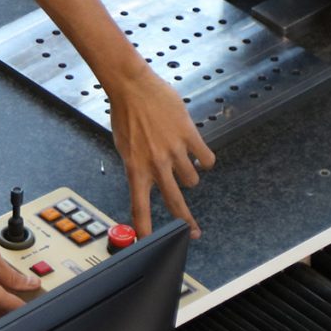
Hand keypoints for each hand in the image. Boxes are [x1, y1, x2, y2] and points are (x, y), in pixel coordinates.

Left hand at [106, 70, 215, 238]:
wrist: (132, 86)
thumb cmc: (126, 114)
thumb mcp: (125, 147)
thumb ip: (139, 165)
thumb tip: (151, 179)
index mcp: (135, 168)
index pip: (139, 207)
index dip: (145, 229)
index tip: (148, 243)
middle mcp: (155, 164)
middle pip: (175, 202)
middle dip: (186, 221)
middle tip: (194, 232)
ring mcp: (174, 151)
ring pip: (193, 179)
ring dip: (190, 174)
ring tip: (181, 159)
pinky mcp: (188, 136)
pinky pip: (206, 160)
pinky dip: (205, 160)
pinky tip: (198, 153)